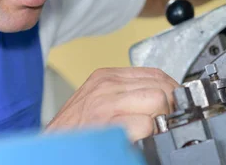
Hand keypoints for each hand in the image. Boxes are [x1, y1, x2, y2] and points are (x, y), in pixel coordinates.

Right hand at [45, 67, 178, 141]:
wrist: (52, 151)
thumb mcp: (99, 101)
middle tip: (163, 123)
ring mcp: (106, 103)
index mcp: (105, 77)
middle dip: (169, 107)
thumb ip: (126, 93)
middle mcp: (106, 85)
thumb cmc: (75, 132)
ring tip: (150, 131)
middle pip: (161, 86)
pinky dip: (149, 134)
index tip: (173, 108)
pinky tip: (138, 139)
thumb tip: (160, 98)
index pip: (155, 73)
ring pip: (158, 100)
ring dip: (160, 119)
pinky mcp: (108, 123)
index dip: (170, 92)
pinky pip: (147, 123)